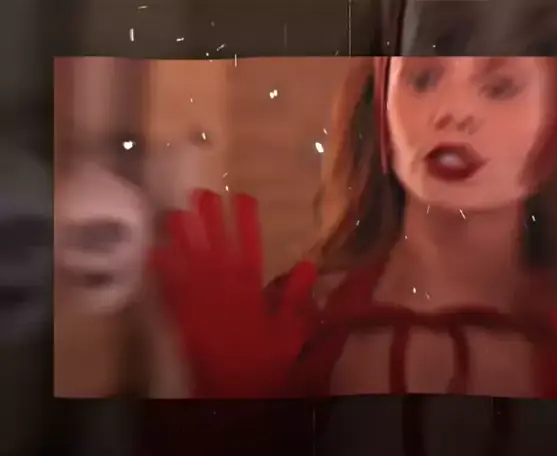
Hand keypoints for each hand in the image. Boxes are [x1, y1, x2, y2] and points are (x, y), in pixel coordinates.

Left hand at [152, 190, 316, 397]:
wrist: (235, 391)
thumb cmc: (266, 361)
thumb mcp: (291, 331)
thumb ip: (296, 297)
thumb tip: (308, 264)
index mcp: (251, 291)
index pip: (250, 248)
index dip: (245, 221)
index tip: (243, 197)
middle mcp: (224, 291)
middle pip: (215, 248)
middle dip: (209, 220)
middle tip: (202, 192)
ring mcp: (201, 303)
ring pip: (190, 264)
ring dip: (183, 238)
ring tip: (176, 211)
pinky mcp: (183, 318)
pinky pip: (169, 292)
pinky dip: (161, 273)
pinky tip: (153, 253)